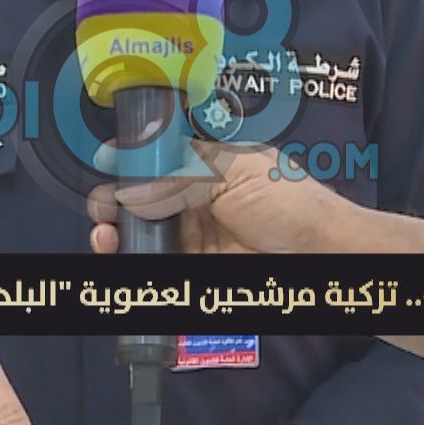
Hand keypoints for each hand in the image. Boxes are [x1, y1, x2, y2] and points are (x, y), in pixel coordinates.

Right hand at [87, 141, 368, 255]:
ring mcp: (197, 233)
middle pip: (143, 197)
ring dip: (118, 235)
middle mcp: (197, 196)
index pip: (158, 157)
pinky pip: (161, 265)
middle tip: (101, 217)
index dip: (129, 163)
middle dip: (114, 203)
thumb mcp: (233, 174)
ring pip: (146, 233)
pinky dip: (136, 263)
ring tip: (104, 240)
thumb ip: (179, 176)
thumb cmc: (286, 201)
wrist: (323, 254)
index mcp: (208, 163)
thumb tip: (128, 183)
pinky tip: (119, 258)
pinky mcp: (201, 267)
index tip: (105, 170)